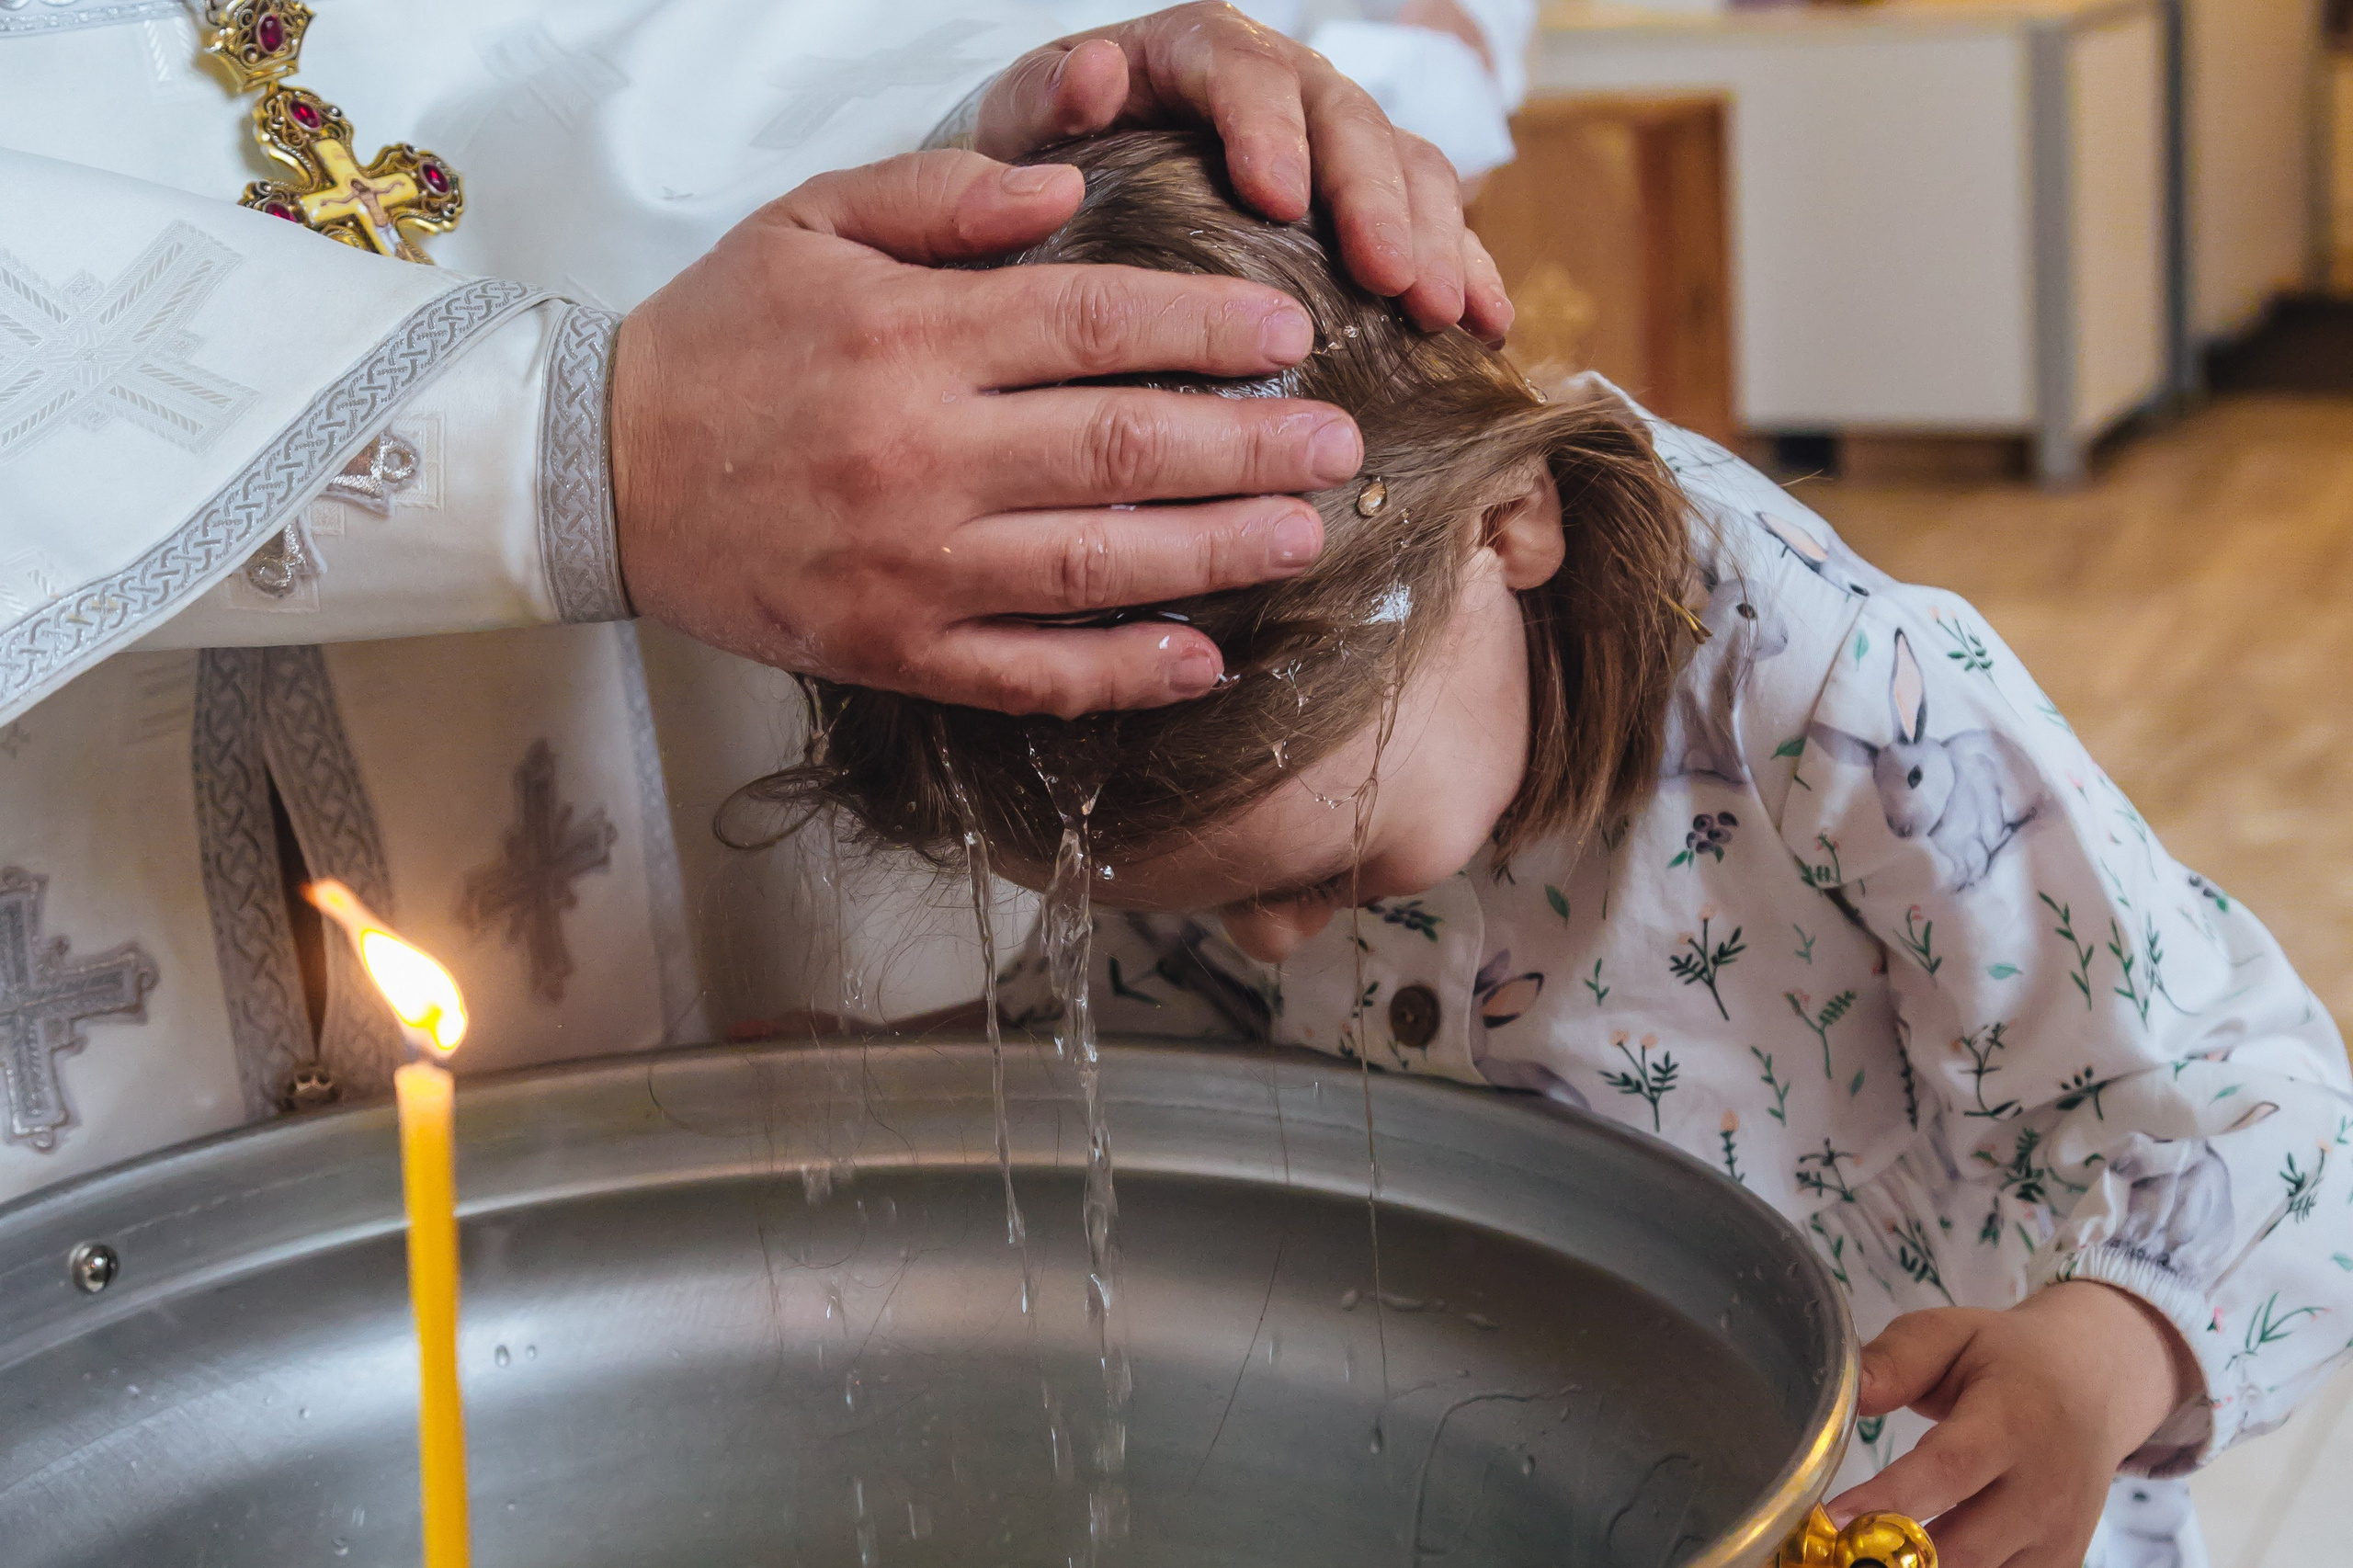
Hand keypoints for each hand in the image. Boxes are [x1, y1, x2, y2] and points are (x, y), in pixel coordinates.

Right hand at [612, 150, 1359, 716]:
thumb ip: (944, 195)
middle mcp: (922, 452)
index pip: (1096, 324)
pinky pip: (1026, 672)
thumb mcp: (810, 222)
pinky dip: (1118, 673)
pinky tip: (1200, 658)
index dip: (1208, 330)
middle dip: (1249, 446)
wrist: (599, 474)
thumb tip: (1071, 187)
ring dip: (1215, 553)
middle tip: (1339, 444)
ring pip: (1095, 563)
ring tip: (1305, 536)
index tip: (1291, 336)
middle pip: (1123, 447)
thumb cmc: (718, 339)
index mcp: (911, 335)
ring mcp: (912, 565)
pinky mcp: (894, 649)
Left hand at [974, 1, 1511, 342]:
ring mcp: (1334, 143)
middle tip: (1389, 278)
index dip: (1266, 129)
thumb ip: (1043, 101)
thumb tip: (1095, 72)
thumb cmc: (1041, 166)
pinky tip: (1488, 330)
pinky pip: (1434, 220)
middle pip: (1345, 118)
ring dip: (1433, 238)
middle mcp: (1280, 85)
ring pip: (1406, 164)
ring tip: (1439, 314)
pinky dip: (1468, 268)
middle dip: (1373, 199)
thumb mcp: (1017, 128)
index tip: (1276, 199)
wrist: (1071, 191)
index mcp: (1194, 52)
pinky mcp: (1369, 202)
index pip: (1240, 70)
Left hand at [1826, 1282, 2197, 1567]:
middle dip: (1893, 1557)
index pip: (1947, 1471)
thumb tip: (1846, 1395)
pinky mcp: (2059, 1565)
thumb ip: (1895, 1361)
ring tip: (1865, 1553)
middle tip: (1835, 1548)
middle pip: (1961, 1549)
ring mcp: (2056, 1537)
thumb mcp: (1951, 1334)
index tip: (1830, 1517)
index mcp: (2012, 1423)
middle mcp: (2042, 1490)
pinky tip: (1911, 1560)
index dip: (1888, 1500)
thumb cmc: (2009, 1360)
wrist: (2096, 1386)